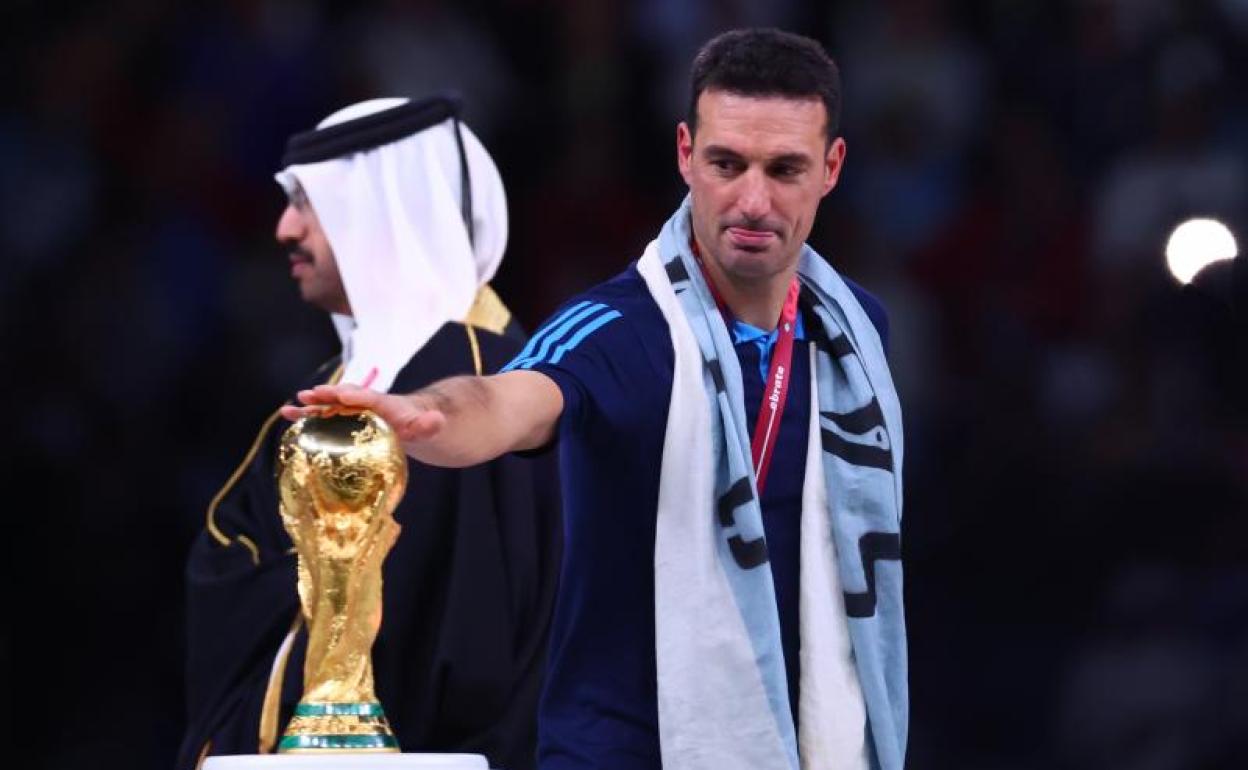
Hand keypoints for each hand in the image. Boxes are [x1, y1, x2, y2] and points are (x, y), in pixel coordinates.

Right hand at [280, 384, 447, 444]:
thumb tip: (436, 420)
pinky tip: (286, 416)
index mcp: (385, 403)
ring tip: (289, 408)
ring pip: (329, 406)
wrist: (409, 422)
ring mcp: (352, 411)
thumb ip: (430, 424)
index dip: (356, 395)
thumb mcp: (427, 427)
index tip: (343, 394)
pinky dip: (306, 417)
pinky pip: (323, 417)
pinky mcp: (344, 420)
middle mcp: (364, 403)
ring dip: (311, 407)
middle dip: (329, 396)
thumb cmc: (416, 425)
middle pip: (345, 397)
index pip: (371, 397)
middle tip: (311, 394)